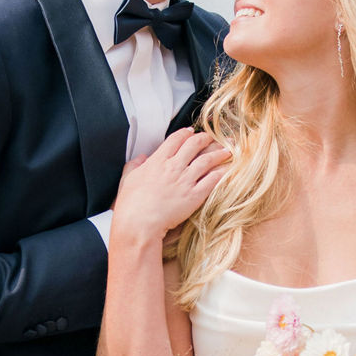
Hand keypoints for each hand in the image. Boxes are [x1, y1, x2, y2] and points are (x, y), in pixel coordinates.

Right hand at [113, 129, 230, 244]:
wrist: (139, 223)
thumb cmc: (131, 204)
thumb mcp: (127, 179)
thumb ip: (134, 165)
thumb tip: (141, 158)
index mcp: (157, 161)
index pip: (176, 139)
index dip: (186, 133)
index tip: (192, 132)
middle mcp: (173, 167)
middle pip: (194, 144)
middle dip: (207, 138)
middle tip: (215, 137)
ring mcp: (185, 180)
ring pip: (207, 160)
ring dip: (219, 153)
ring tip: (228, 150)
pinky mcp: (194, 196)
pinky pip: (212, 180)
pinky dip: (221, 173)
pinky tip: (228, 169)